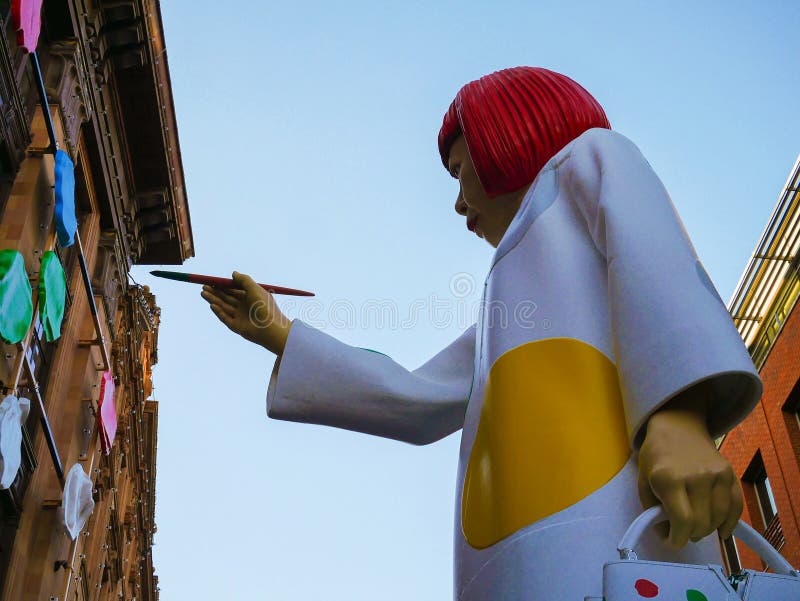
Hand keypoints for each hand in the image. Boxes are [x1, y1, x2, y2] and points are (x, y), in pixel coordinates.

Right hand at [200, 271, 291, 354]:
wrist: (271, 328)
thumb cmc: (265, 307)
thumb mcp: (255, 289)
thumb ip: (244, 280)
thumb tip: (233, 273)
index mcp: (251, 298)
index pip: (234, 290)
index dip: (223, 285)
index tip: (213, 280)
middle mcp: (245, 307)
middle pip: (227, 298)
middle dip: (215, 292)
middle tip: (204, 286)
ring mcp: (240, 317)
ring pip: (224, 307)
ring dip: (214, 300)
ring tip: (203, 293)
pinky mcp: (237, 327)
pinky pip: (225, 318)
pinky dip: (218, 312)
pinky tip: (212, 305)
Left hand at [637, 390, 741, 548]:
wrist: (677, 427)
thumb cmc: (656, 456)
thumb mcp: (643, 481)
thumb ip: (652, 510)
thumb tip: (668, 535)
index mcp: (669, 478)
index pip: (682, 520)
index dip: (678, 538)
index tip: (673, 541)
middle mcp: (696, 476)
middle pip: (701, 522)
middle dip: (690, 535)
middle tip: (682, 532)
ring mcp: (716, 474)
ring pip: (719, 517)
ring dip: (708, 530)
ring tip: (696, 527)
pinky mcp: (730, 473)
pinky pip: (736, 506)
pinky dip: (730, 523)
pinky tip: (721, 530)